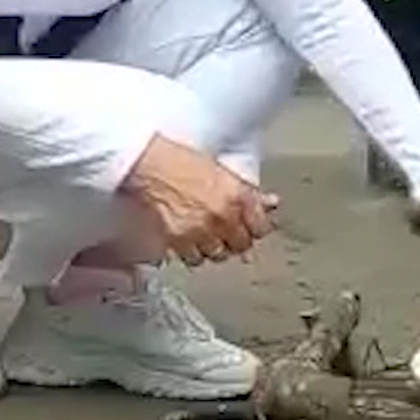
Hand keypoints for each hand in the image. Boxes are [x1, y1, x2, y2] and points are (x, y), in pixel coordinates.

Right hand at [124, 134, 277, 266]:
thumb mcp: (224, 171)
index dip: (255, 228)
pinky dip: (192, 252)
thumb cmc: (182, 161)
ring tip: (205, 235)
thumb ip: (248, 192)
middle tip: (226, 232)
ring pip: (218, 255)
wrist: (149, 165)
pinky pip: (193, 258)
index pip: (261, 228)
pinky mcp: (179, 240)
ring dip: (213, 247)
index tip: (249, 228)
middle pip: (241, 245)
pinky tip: (188, 241)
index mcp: (239, 195)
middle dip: (235, 239)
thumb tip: (270, 203)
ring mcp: (201, 230)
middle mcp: (224, 216)